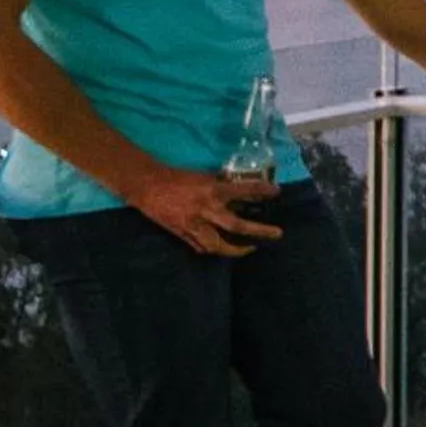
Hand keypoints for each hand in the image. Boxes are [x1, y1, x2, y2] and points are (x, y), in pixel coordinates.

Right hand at [131, 165, 282, 255]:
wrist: (148, 186)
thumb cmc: (178, 178)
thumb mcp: (204, 176)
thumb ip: (222, 184)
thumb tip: (242, 188)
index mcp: (212, 190)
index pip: (244, 190)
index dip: (262, 191)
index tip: (276, 192)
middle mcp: (206, 209)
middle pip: (237, 226)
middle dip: (260, 231)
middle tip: (277, 234)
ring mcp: (193, 225)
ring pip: (218, 245)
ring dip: (236, 250)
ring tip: (250, 249)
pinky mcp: (182, 234)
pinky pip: (201, 247)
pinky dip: (213, 249)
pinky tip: (223, 248)